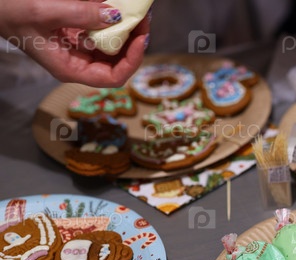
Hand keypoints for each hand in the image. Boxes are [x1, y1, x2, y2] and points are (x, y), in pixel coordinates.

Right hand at [0, 0, 149, 86]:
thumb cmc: (7, 11)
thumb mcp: (43, 12)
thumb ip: (80, 14)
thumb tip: (115, 16)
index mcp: (70, 69)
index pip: (114, 77)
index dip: (133, 60)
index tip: (141, 36)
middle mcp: (77, 62)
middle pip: (117, 61)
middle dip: (133, 41)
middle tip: (143, 18)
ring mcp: (76, 47)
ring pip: (111, 44)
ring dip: (125, 29)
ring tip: (135, 11)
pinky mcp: (73, 31)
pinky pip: (99, 29)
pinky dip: (110, 18)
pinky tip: (115, 6)